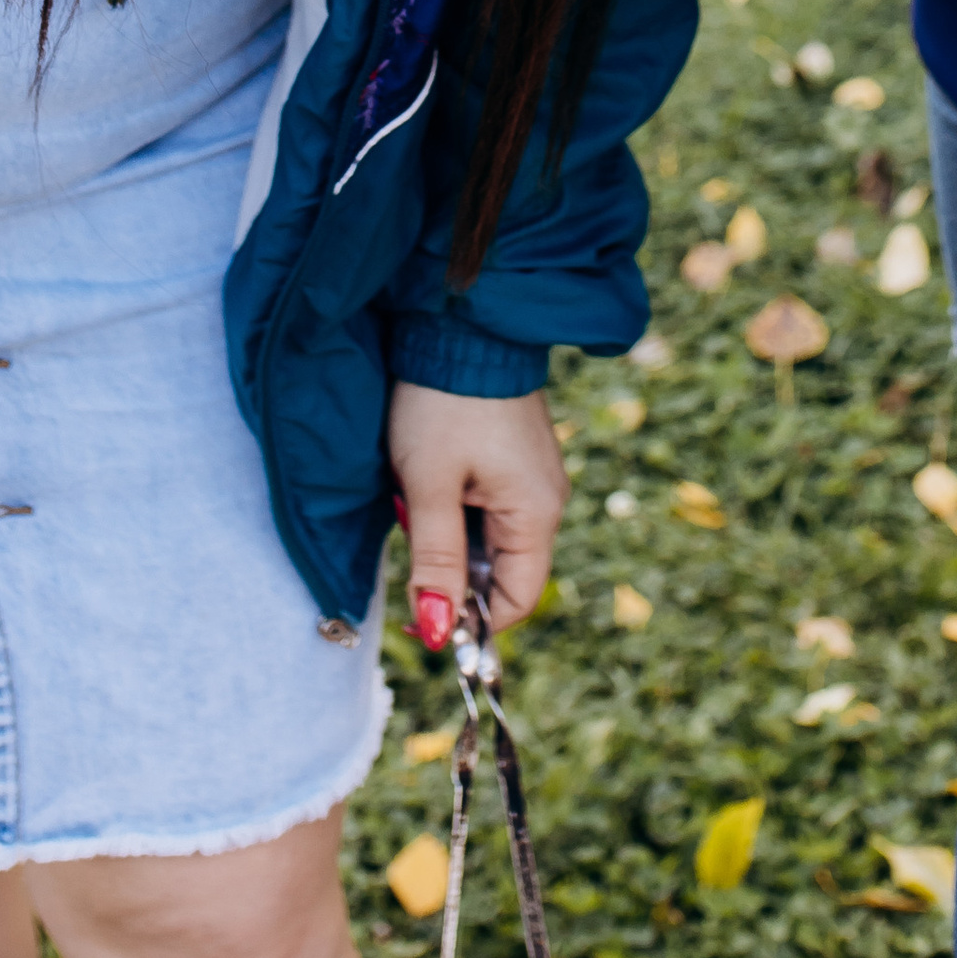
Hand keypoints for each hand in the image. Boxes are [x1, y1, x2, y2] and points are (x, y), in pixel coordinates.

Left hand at [387, 382, 567, 645]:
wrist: (460, 323)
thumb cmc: (442, 403)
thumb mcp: (429, 486)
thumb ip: (435, 562)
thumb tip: (438, 634)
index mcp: (536, 513)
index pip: (516, 600)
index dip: (472, 621)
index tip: (423, 619)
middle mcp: (547, 501)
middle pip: (503, 572)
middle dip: (453, 570)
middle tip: (410, 530)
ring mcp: (534, 478)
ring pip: (491, 539)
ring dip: (450, 535)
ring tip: (417, 494)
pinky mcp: (517, 459)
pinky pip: (490, 507)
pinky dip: (457, 508)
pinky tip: (430, 479)